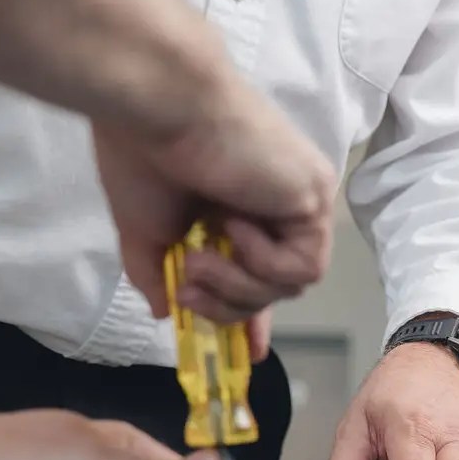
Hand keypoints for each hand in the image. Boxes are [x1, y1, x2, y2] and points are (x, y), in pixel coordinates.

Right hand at [94, 77, 335, 321]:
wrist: (159, 106)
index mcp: (239, 208)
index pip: (260, 273)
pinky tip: (235, 223)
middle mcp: (276, 204)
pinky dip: (262, 262)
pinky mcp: (314, 199)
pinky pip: (301, 268)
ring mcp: (299, 200)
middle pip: (274, 289)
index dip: (252, 314)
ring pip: (289, 286)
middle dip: (229, 307)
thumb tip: (164, 313)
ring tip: (197, 258)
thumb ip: (157, 273)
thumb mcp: (146, 230)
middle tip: (186, 292)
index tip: (248, 353)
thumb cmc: (144, 154)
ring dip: (238, 286)